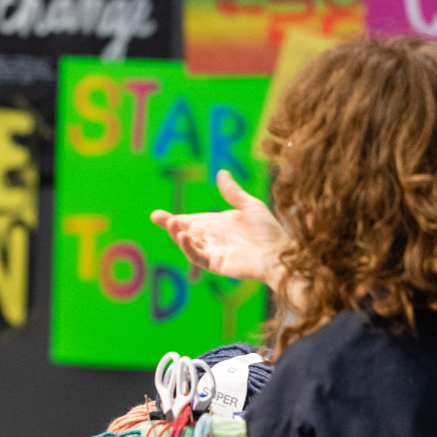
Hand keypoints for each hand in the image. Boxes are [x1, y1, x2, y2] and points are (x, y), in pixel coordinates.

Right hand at [150, 170, 285, 285]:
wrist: (280, 253)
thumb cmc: (269, 231)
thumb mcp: (250, 206)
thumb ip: (232, 192)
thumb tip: (221, 172)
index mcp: (218, 224)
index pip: (191, 221)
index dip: (175, 219)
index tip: (157, 215)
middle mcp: (213, 238)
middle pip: (186, 232)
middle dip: (171, 225)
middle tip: (156, 217)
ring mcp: (214, 252)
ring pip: (189, 244)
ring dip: (178, 235)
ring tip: (173, 224)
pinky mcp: (217, 264)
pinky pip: (198, 257)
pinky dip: (189, 248)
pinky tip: (184, 237)